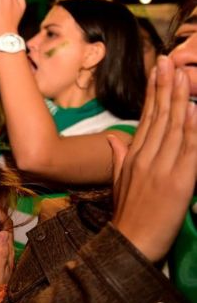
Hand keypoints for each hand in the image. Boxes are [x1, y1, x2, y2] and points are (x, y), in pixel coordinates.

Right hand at [110, 56, 196, 261]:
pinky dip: (190, 128)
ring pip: (172, 127)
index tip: (157, 70)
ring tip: (181, 74)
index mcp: (132, 156)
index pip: (145, 117)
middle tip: (169, 59)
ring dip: (178, 98)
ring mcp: (160, 167)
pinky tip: (192, 109)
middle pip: (158, 116)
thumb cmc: (127, 215)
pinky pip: (186, 150)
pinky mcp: (177, 181)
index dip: (152, 92)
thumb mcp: (118, 183)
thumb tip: (114, 138)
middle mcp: (144, 157)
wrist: (130, 243)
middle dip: (164, 86)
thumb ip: (118, 157)